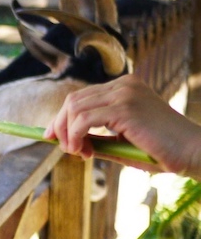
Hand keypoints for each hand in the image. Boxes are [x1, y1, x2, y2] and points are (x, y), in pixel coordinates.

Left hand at [44, 75, 200, 178]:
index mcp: (125, 87)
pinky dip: (75, 136)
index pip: (82, 97)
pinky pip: (83, 120)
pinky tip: (83, 151)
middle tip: (64, 148)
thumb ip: (97, 138)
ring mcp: (124, 93)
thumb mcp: (122, 141)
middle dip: (60, 125)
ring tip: (79, 153)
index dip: (62, 117)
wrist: (192, 152)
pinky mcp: (125, 107)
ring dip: (67, 134)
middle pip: (73, 100)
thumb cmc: (160, 151)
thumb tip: (67, 142)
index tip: (52, 136)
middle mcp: (124, 85)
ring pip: (74, 108)